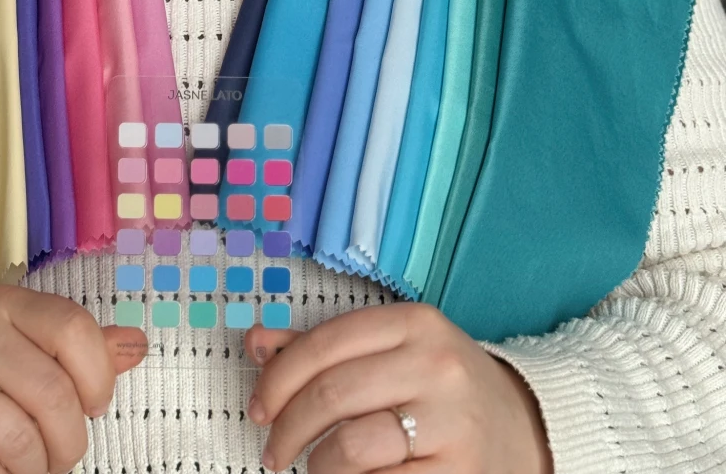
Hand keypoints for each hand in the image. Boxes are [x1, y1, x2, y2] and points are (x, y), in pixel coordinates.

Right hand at [0, 285, 147, 473]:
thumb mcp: (27, 356)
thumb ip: (80, 352)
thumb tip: (136, 345)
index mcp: (6, 304)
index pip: (74, 329)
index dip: (97, 378)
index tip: (94, 406)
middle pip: (53, 393)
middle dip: (67, 442)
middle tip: (59, 457)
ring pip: (20, 439)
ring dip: (34, 470)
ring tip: (26, 469)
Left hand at [243, 301, 553, 472]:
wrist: (526, 428)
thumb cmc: (443, 388)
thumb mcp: (393, 351)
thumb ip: (324, 348)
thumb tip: (257, 343)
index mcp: (415, 323)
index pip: (324, 344)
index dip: (278, 380)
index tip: (260, 406)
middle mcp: (436, 365)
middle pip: (331, 395)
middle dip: (287, 429)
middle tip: (273, 448)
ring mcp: (451, 421)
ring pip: (351, 447)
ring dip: (317, 466)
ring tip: (316, 469)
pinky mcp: (459, 473)